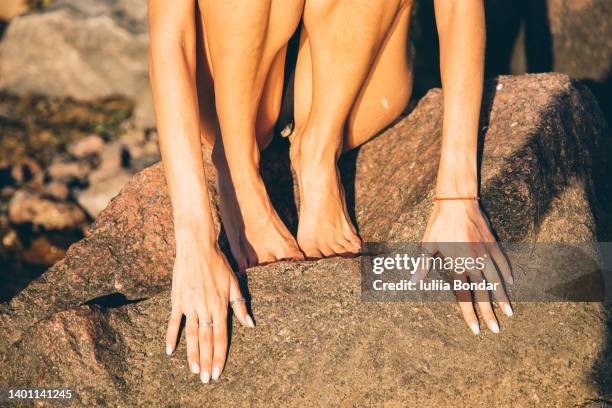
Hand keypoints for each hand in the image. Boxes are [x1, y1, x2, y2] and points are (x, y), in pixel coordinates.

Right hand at [166, 229, 253, 382]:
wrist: (197, 246)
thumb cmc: (218, 263)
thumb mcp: (234, 283)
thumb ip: (240, 305)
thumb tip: (250, 324)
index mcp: (220, 305)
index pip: (220, 337)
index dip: (219, 356)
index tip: (218, 372)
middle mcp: (204, 308)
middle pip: (205, 340)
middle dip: (206, 361)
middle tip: (205, 379)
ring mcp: (189, 305)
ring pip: (191, 335)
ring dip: (191, 354)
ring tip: (193, 371)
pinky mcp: (177, 299)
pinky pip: (173, 321)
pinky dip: (170, 336)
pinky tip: (170, 351)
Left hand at [415, 199, 513, 333]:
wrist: (457, 202)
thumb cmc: (439, 223)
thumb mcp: (427, 244)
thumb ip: (422, 265)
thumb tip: (412, 283)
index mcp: (456, 265)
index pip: (464, 296)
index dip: (469, 314)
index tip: (476, 329)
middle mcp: (473, 263)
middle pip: (482, 293)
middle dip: (489, 313)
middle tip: (496, 330)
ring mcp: (485, 254)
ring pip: (496, 280)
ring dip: (503, 297)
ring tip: (509, 313)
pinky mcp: (493, 244)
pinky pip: (503, 262)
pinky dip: (507, 273)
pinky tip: (511, 283)